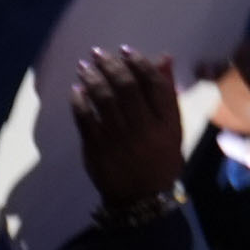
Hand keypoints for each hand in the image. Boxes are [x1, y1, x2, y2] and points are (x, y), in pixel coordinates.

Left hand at [72, 49, 188, 204]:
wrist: (141, 198)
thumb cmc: (160, 158)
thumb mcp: (172, 128)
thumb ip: (167, 94)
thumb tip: (163, 57)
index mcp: (166, 124)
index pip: (154, 84)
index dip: (139, 63)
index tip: (126, 50)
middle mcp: (144, 129)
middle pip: (126, 87)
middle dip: (111, 65)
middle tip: (98, 53)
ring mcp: (119, 139)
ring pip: (103, 99)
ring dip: (92, 77)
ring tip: (85, 66)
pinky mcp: (97, 149)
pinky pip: (85, 118)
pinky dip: (79, 100)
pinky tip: (77, 89)